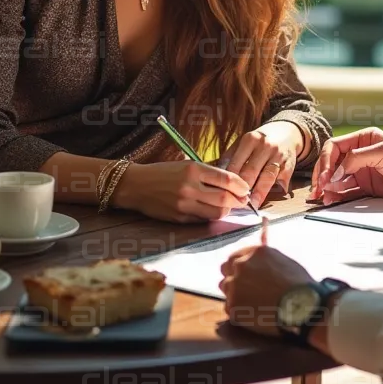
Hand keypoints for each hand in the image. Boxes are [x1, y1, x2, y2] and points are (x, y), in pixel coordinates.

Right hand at [118, 160, 250, 223]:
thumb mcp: (186, 165)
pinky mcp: (179, 217)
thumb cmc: (163, 172)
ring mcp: (184, 204)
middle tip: (243, 201)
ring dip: (226, 210)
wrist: (136, 185)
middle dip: (237, 201)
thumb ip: (207, 174)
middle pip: (224, 199)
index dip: (240, 186)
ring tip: (227, 206)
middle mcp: (189, 187)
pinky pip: (203, 219)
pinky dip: (210, 215)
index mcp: (193, 169)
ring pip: (216, 213)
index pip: (226, 179)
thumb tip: (232, 184)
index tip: (246, 188)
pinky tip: (211, 210)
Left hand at [220, 244, 313, 335]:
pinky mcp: (233, 306)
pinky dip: (239, 310)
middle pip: (225, 269)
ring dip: (235, 293)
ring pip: (226, 288)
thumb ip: (264, 261)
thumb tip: (258, 263)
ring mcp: (235, 286)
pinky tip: (254, 313)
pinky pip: (230, 307)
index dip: (238, 266)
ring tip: (253, 303)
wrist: (302, 307)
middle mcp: (241, 265)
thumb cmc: (299, 285)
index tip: (243, 274)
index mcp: (254, 252)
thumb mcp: (283, 262)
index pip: (235, 256)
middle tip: (245, 288)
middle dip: (233, 277)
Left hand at [225, 121, 303, 208]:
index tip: (224, 194)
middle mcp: (265, 146)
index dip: (230, 181)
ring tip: (251, 205)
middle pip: (251, 171)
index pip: (236, 163)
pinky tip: (269, 199)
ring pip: (267, 177)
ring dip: (259, 193)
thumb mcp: (244, 142)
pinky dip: (276, 189)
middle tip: (235, 204)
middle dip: (243, 189)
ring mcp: (278, 155)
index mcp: (250, 140)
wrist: (285, 132)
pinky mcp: (290, 164)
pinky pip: (282, 179)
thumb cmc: (258, 143)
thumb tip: (216, 176)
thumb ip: (231, 157)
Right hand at [310, 127, 382, 204]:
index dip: (326, 161)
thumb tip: (335, 171)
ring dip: (328, 187)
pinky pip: (347, 191)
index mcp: (363, 139)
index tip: (326, 177)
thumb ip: (357, 159)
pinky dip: (338, 195)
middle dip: (323, 175)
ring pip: (337, 178)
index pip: (335, 147)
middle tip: (318, 189)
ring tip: (323, 198)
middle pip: (332, 163)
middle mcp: (360, 154)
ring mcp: (363, 171)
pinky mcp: (367, 187)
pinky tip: (332, 200)